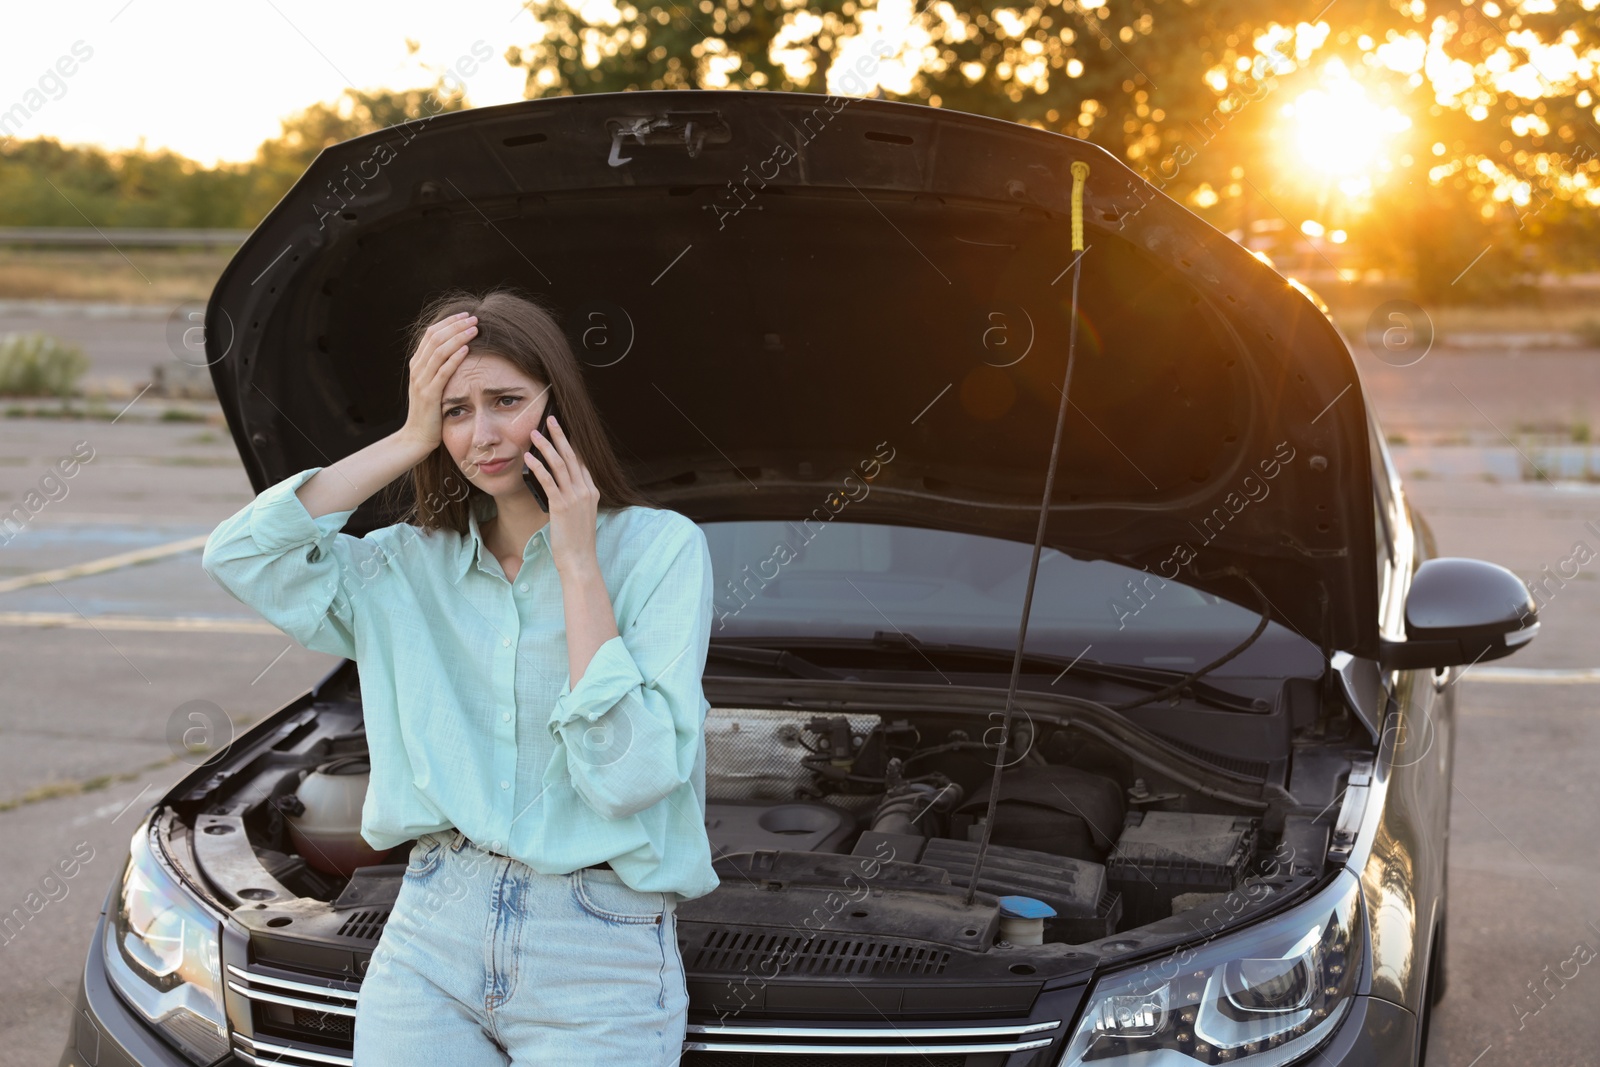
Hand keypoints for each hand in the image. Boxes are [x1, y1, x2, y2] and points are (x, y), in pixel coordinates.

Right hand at [398, 312, 477, 450]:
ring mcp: (422, 381)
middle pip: (435, 337)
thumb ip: (439, 369)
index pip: (431, 333)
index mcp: (417, 364)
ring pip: (439, 351)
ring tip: (475, 329)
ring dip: (458, 337)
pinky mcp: (429, 395)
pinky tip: (467, 349)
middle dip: (455, 325)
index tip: (465, 315)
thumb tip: (457, 351)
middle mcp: (417, 369)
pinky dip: (455, 358)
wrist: (416, 437)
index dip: (448, 322)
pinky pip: (442, 372)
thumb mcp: (432, 386)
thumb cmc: (430, 412)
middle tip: (474, 317)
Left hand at [524, 413, 600, 574]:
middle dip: (560, 436)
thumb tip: (557, 487)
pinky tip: (528, 458)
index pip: (581, 462)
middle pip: (571, 456)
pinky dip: (538, 467)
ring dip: (546, 446)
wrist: (580, 560)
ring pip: (559, 464)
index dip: (571, 444)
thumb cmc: (577, 542)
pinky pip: (548, 481)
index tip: (563, 431)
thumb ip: (573, 499)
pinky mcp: (562, 505)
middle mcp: (585, 491)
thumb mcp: (579, 516)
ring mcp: (575, 497)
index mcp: (591, 492)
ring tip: (534, 433)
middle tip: (551, 419)